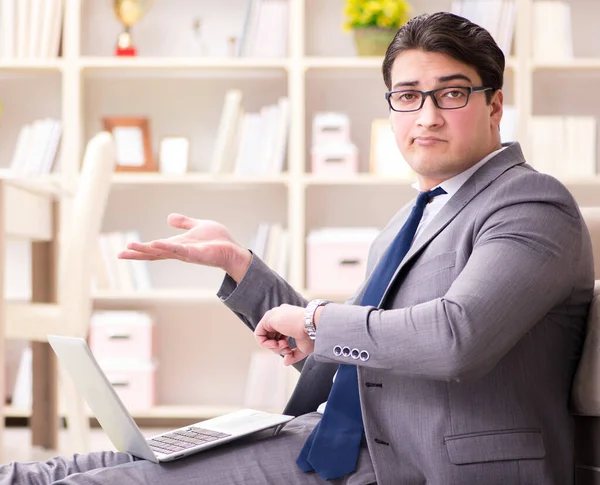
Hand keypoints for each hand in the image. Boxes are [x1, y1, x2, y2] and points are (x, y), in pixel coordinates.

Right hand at [118, 213, 251, 282]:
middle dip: (137, 253)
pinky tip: (155, 244)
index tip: (123, 250)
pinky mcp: (195, 254)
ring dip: (146, 250)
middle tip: (120, 253)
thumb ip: (184, 223)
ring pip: (162, 252)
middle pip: (154, 253)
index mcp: (177, 245)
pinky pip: (178, 250)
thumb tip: (169, 217)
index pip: (154, 248)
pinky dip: (167, 247)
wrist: (232, 249)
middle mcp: (178, 252)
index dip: (140, 249)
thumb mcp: (197, 226)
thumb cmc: (217, 241)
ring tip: (131, 247)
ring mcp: (186, 254)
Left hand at [255, 304, 313, 365]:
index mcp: (288, 320)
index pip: (278, 336)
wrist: (312, 325)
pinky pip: (258, 334)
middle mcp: (280, 316)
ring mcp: (274, 316)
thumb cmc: (312, 334)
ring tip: (284, 346)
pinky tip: (275, 345)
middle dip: (277, 348)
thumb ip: (293, 355)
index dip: (282, 347)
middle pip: (271, 337)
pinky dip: (264, 343)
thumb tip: (286, 362)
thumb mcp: (303, 348)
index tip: (290, 351)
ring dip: (273, 347)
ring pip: (265, 336)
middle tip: (287, 350)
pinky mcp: (268, 318)